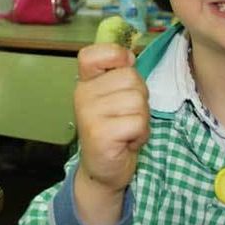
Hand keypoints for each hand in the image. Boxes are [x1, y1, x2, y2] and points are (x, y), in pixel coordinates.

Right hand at [73, 43, 149, 224]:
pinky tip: (127, 142)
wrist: (103, 171)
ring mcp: (89, 114)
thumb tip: (130, 54)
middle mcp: (82, 95)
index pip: (94, 53)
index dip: (116, 56)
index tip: (122, 71)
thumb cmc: (115, 130)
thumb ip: (119, 75)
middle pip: (131, 77)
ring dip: (141, 119)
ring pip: (138, 101)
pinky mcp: (100, 134)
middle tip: (126, 116)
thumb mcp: (114, 97)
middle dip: (140, 98)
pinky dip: (140, 134)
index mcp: (85, 83)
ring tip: (127, 130)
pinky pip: (138, 122)